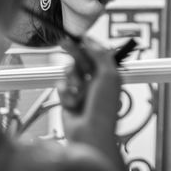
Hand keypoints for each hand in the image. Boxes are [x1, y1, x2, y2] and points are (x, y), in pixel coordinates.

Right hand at [58, 37, 121, 151]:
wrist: (90, 134)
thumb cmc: (105, 109)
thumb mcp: (108, 76)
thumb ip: (100, 55)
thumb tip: (91, 40)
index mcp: (109, 74)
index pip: (96, 53)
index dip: (87, 44)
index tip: (78, 36)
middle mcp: (95, 81)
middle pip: (81, 59)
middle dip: (74, 52)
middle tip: (64, 42)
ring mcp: (81, 90)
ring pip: (69, 73)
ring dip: (72, 80)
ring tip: (78, 92)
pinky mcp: (68, 99)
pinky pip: (61, 88)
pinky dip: (66, 94)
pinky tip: (72, 103)